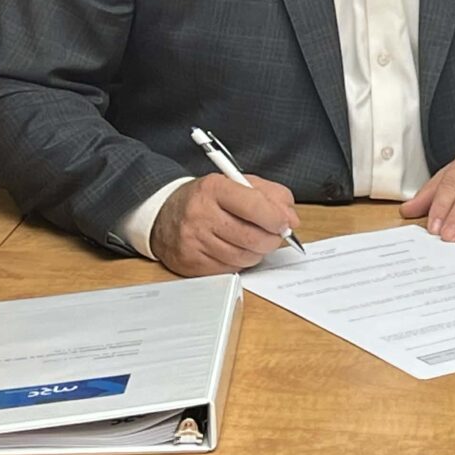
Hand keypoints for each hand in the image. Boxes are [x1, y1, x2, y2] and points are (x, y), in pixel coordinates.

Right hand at [151, 173, 299, 276]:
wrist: (163, 215)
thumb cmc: (207, 199)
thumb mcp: (237, 184)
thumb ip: (270, 195)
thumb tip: (291, 219)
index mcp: (213, 189)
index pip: (253, 205)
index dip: (276, 217)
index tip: (285, 222)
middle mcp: (200, 215)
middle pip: (252, 237)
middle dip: (272, 239)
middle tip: (275, 234)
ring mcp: (194, 242)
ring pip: (244, 257)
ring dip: (257, 252)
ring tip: (253, 240)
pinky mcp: (191, 264)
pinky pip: (230, 269)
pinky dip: (240, 262)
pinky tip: (235, 249)